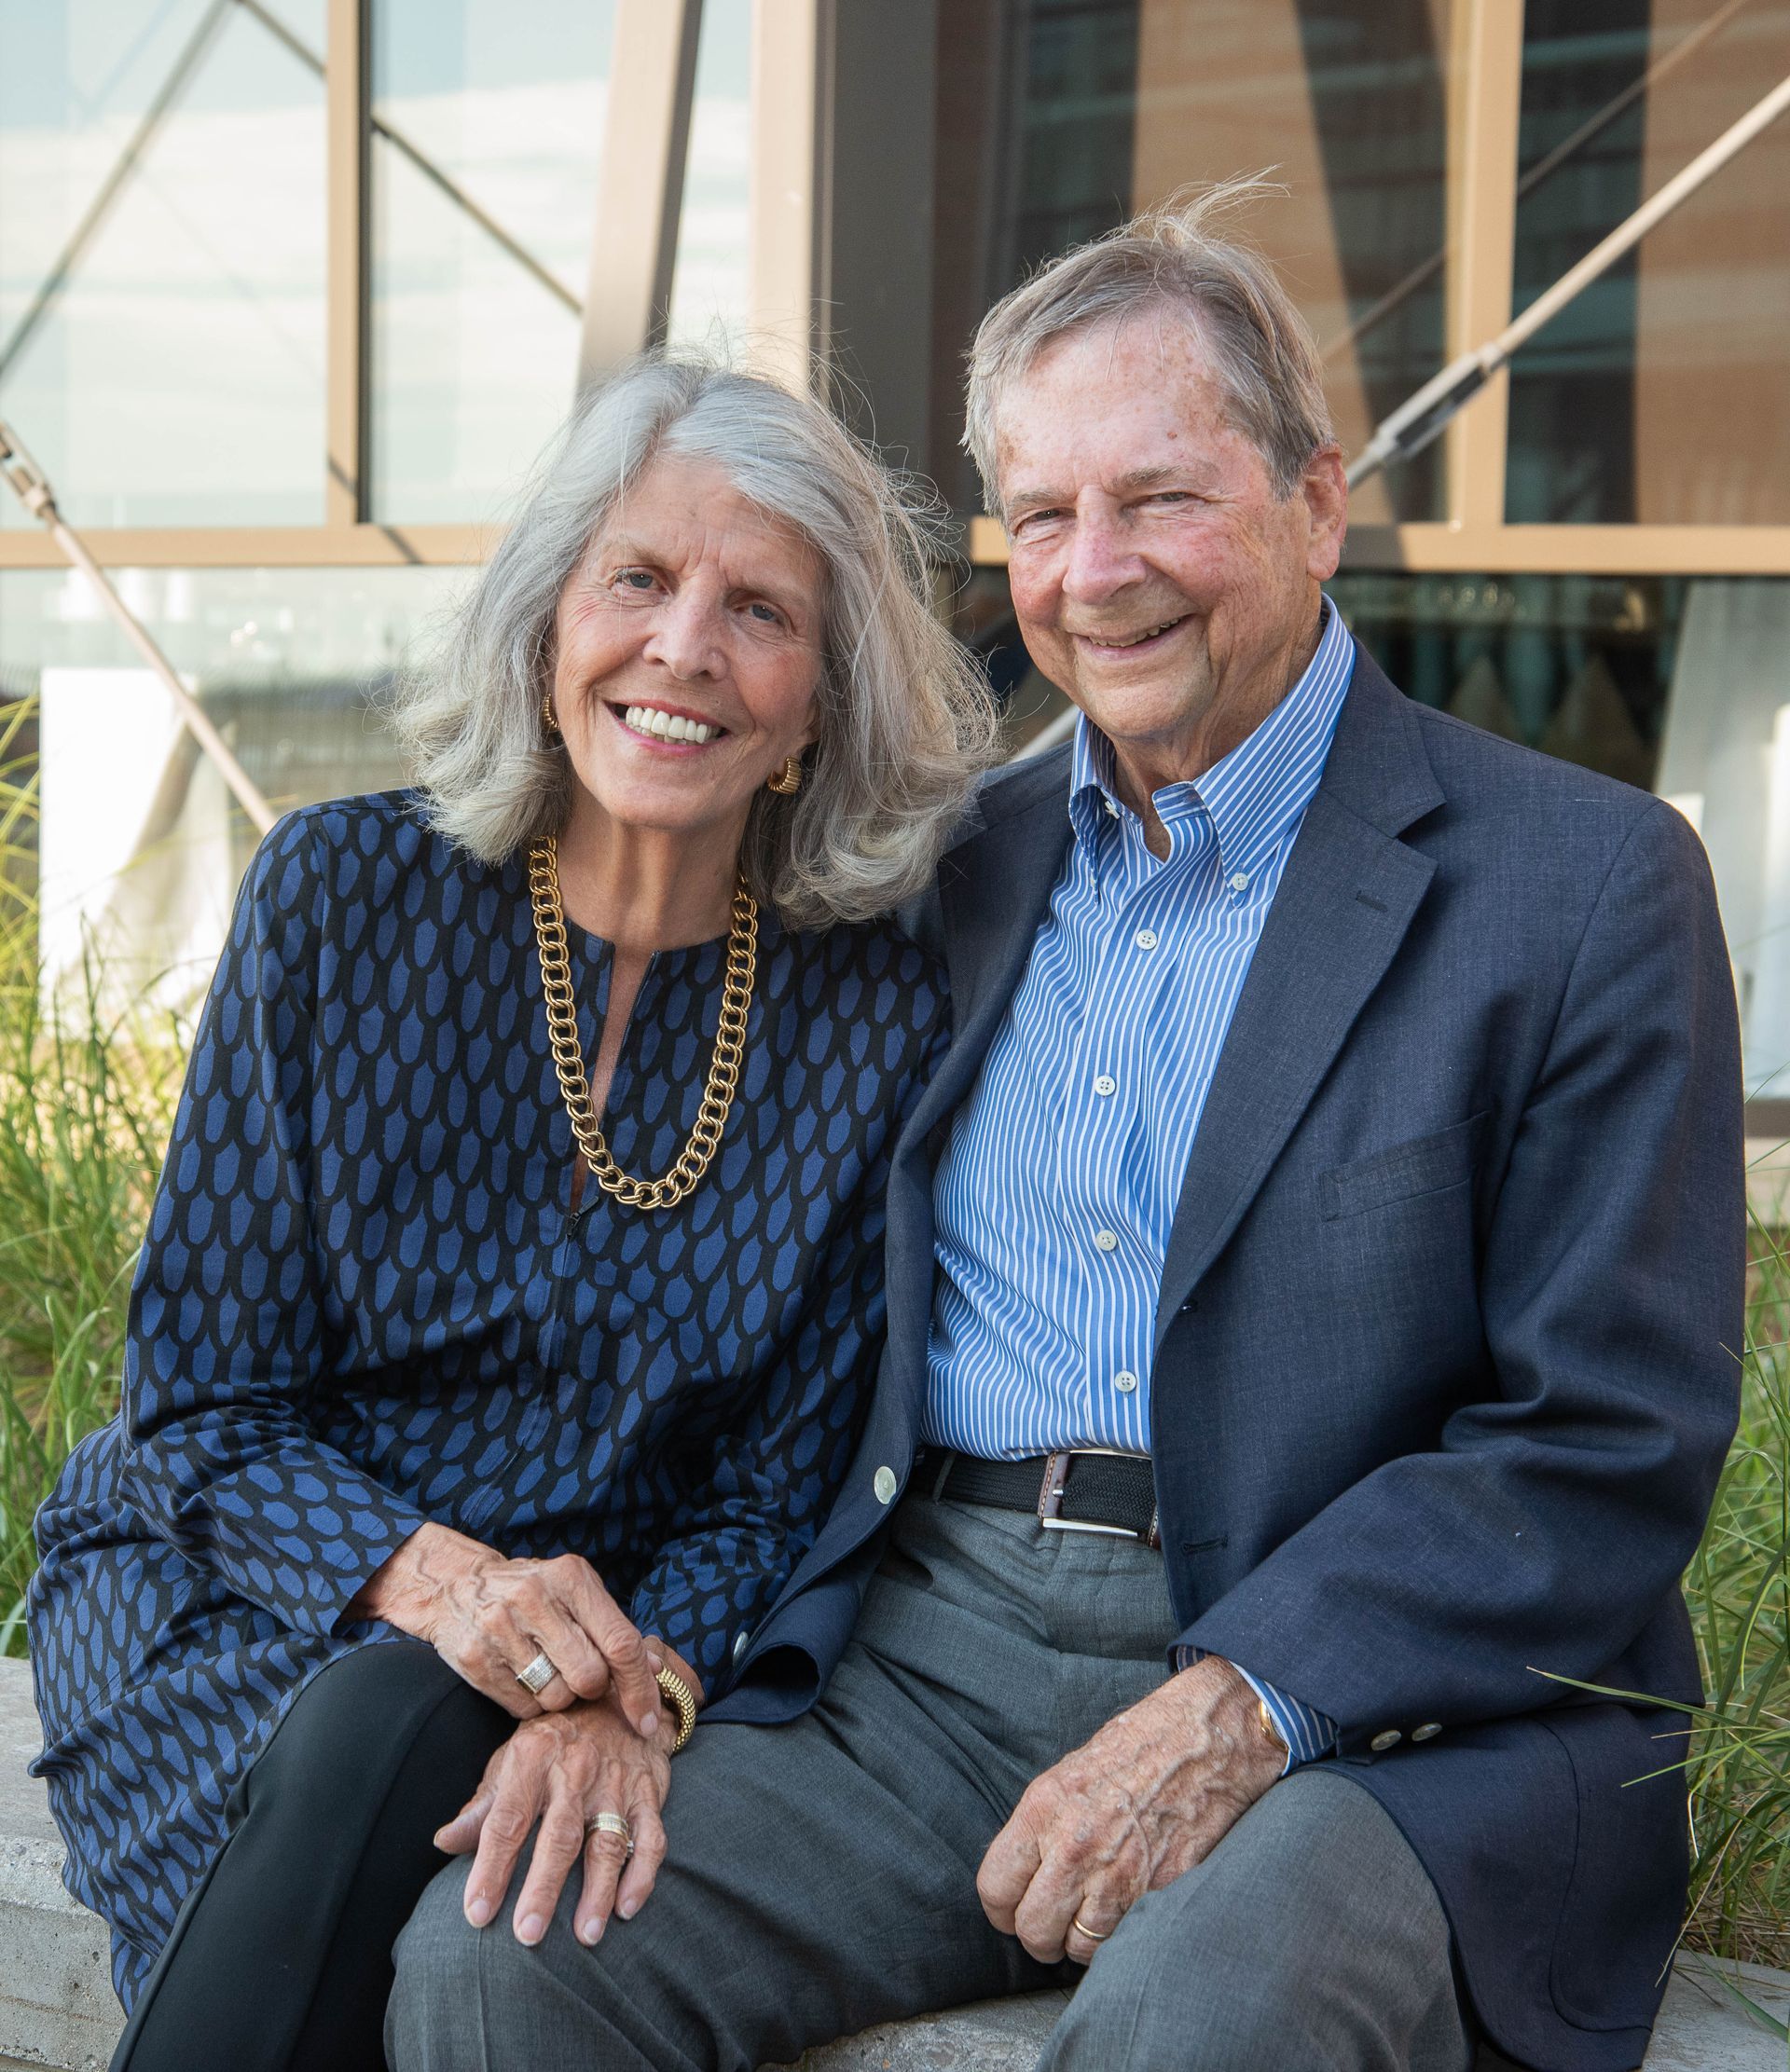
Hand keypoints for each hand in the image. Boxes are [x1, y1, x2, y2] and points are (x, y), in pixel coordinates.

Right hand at [346, 1522, 661, 1731]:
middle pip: (589, 1677)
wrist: (456, 1586)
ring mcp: (501, 1627)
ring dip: (560, 1697)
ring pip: (557, 1698)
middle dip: (592, 1689)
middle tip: (578, 1674)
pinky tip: (520, 1676)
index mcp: (571, 1577)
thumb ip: (613, 1628)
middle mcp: (535, 1597)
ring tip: (544, 1669)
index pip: (619, 1642)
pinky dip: (531, 1704)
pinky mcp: (476, 1659)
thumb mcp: (575, 1593)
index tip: (646, 1720)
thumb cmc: (533, 1593)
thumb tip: (654, 1668)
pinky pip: (523, 1708)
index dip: (639, 1687)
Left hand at [435, 1693, 675, 1947]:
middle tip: (527, 1935)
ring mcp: (616, 1783)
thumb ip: (482, 1806)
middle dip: (544, 1887)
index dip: (490, 1868)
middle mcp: (575, 1770)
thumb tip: (443, 1843)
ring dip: (598, 1891)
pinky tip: (627, 1907)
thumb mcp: (512, 1760)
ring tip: (585, 1937)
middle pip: (560, 1835)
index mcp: (533, 1759)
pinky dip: (643, 1874)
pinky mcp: (649, 1793)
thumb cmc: (553, 1740)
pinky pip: (651, 1837)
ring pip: (609, 1841)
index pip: (507, 1821)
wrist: (616, 1696)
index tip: (476, 1915)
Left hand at [976, 1656, 1283, 1965]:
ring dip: (1080, 1942)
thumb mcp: (1070, 1772)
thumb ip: (1042, 1825)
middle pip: (1032, 1929)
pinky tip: (1123, 1914)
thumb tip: (1024, 1871)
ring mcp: (1119, 1874)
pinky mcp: (1159, 1891)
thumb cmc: (1138, 1747)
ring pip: (1078, 1947)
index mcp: (1044, 1809)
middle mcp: (1075, 1847)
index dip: (1000, 1909)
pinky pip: (1124, 1939)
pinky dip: (1120, 1938)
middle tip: (1051, 1927)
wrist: (1203, 1740)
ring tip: (1089, 1920)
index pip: (995, 1887)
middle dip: (1038, 1937)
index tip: (1011, 1912)